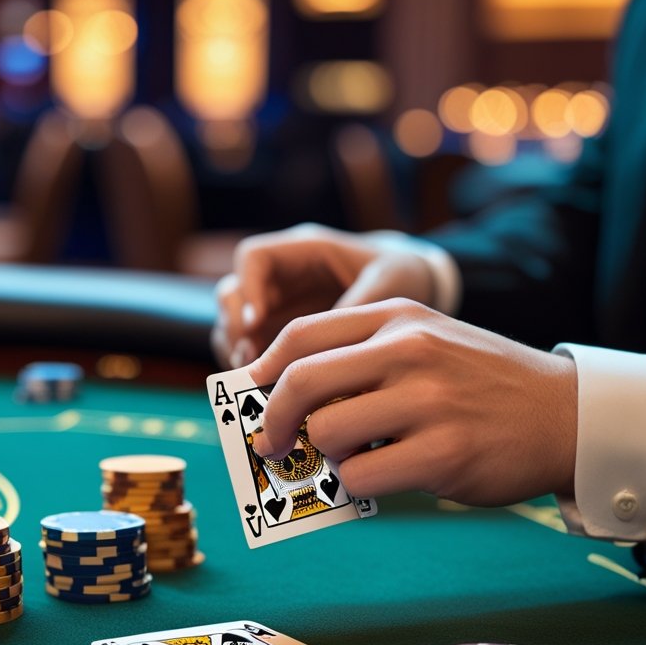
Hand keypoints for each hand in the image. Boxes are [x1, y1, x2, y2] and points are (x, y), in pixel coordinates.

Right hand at [212, 223, 439, 368]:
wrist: (414, 284)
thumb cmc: (401, 274)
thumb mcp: (388, 284)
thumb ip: (357, 309)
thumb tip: (327, 350)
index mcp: (305, 251)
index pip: (254, 257)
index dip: (247, 288)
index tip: (256, 321)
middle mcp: (282, 278)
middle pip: (231, 295)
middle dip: (234, 329)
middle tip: (250, 361)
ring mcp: (278, 307)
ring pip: (235, 327)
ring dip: (238, 354)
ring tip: (258, 383)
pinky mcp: (282, 336)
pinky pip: (254, 352)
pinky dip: (257, 372)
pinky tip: (273, 392)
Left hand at [247, 299, 577, 505]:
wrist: (567, 415)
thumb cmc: (483, 385)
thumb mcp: (429, 343)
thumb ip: (364, 360)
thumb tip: (288, 401)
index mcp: (399, 317)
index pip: (301, 336)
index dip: (263, 372)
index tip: (251, 397)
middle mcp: (410, 349)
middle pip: (300, 382)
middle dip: (272, 422)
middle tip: (270, 445)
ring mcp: (428, 400)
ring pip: (326, 432)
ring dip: (326, 455)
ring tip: (351, 457)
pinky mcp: (443, 453)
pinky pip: (360, 475)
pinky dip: (357, 484)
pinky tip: (383, 475)